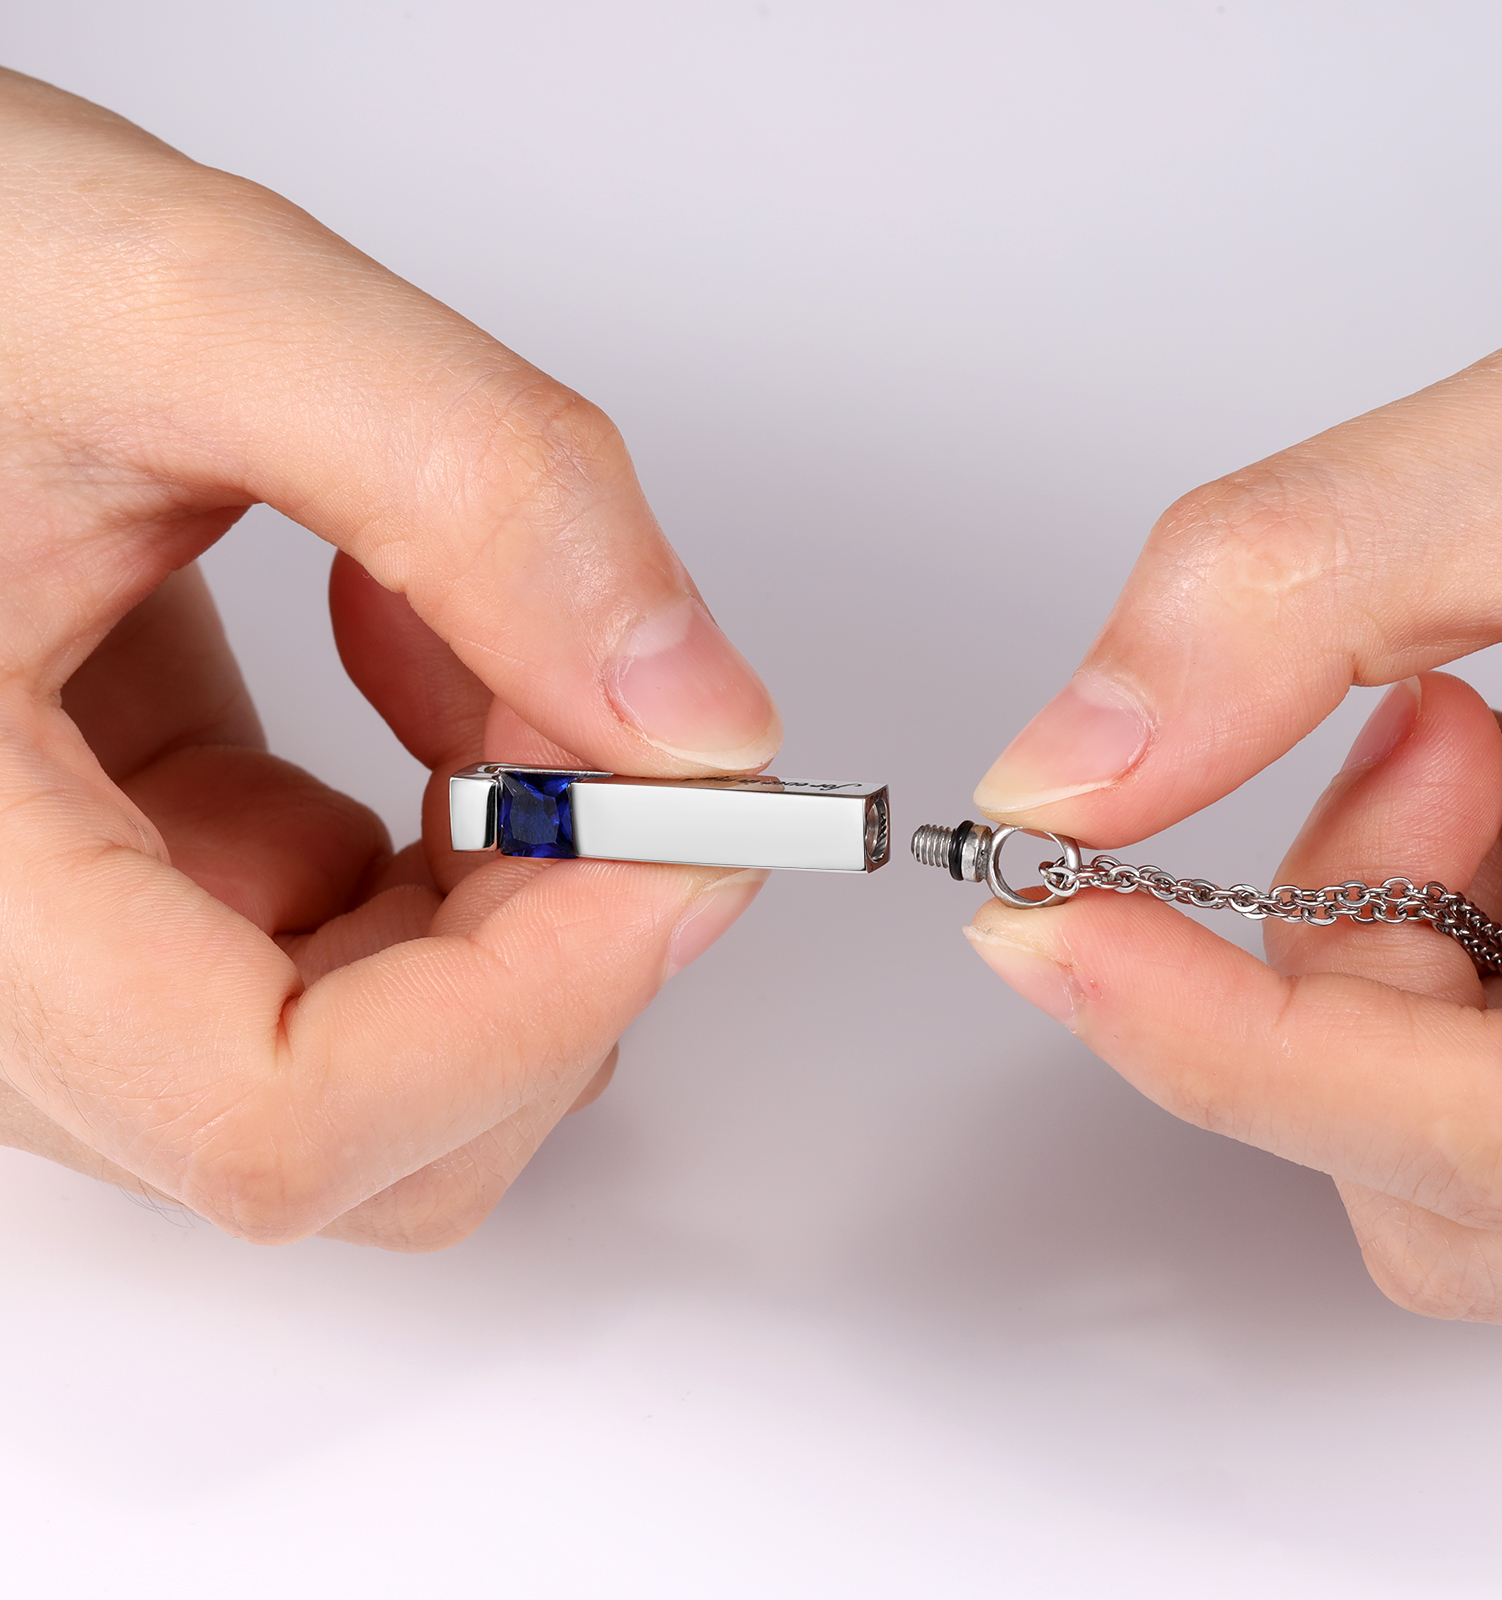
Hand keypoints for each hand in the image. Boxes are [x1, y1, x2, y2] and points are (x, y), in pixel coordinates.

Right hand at [0, 70, 780, 1247]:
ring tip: (479, 629)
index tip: (685, 842)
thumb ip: (472, 489)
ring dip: (518, 877)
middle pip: (366, 1128)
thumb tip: (692, 712)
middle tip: (621, 723)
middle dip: (557, 940)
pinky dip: (457, 833)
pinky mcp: (136, 882)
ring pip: (382, 1053)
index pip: (270, 1112)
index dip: (528, 1008)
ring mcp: (68, 950)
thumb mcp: (185, 307)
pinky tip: (418, 646)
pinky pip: (348, 947)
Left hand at [968, 320, 1501, 1328]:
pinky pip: (1501, 1095)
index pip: (1484, 1142)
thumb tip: (1070, 768)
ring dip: (1420, 944)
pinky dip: (1468, 952)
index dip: (1222, 1047)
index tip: (1044, 928)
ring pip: (1454, 1155)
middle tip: (1426, 733)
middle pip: (1441, 1177)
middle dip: (1361, 943)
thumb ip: (1294, 589)